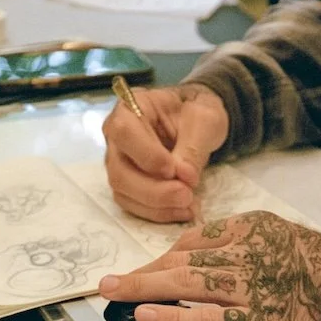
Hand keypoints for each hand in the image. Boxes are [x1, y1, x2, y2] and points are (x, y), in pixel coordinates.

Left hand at [99, 211, 320, 320]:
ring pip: (184, 283)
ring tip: (112, 294)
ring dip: (142, 288)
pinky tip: (144, 314)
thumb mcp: (281, 239)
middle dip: (141, 272)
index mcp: (250, 228)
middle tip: (107, 283)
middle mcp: (244, 252)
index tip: (143, 272)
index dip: (162, 259)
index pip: (193, 241)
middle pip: (180, 260)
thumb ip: (241, 245)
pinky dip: (170, 316)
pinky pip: (204, 316)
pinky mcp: (255, 318)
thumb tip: (198, 257)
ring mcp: (248, 285)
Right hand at [103, 83, 228, 222]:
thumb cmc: (196, 113)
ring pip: (124, 193)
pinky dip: (159, 213)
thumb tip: (184, 178)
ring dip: (157, 206)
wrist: (196, 123)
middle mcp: (116, 137)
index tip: (175, 170)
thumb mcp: (204, 120)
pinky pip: (134, 205)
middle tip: (187, 195)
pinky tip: (183, 211)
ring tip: (190, 205)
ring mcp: (119, 163)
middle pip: (120, 172)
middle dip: (154, 190)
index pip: (125, 133)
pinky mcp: (127, 185)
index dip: (147, 156)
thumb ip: (192, 147)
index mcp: (131, 108)